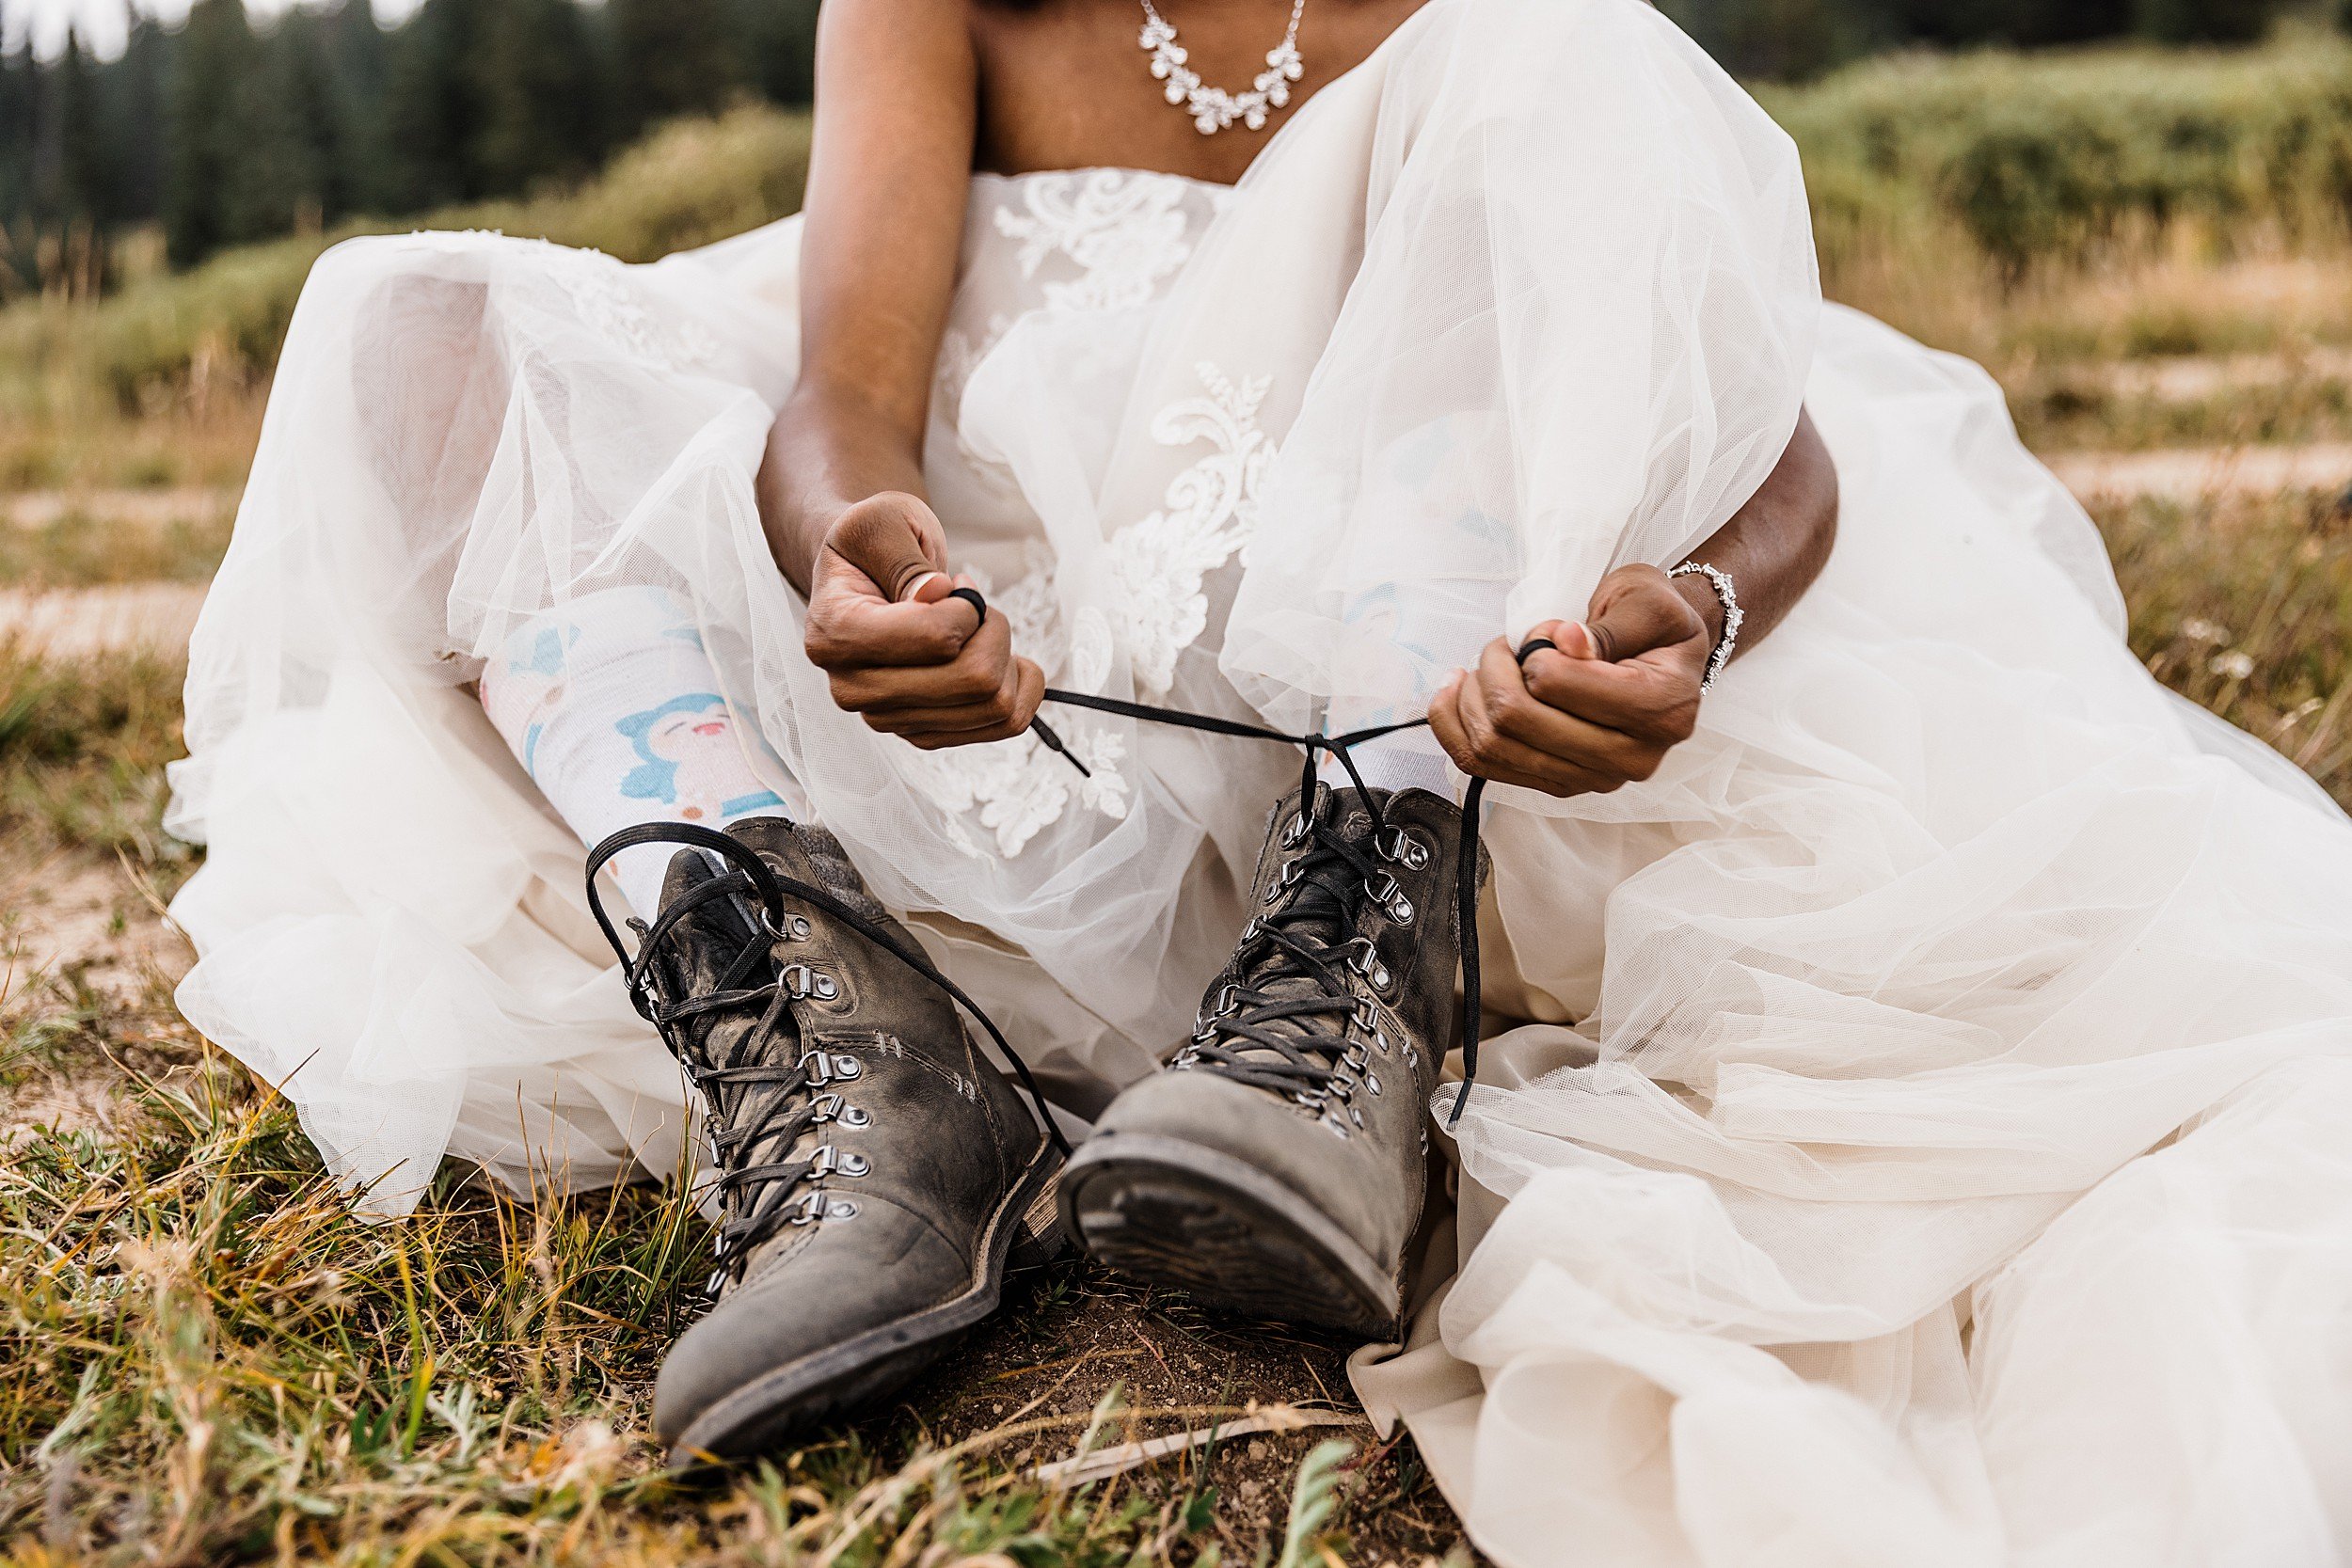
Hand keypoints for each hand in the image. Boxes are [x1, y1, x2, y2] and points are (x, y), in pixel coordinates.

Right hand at [801, 491, 1043, 747]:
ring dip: (1007, 658)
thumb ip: (905, 559)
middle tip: (974, 605)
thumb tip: (935, 593)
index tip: (955, 585)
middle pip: (974, 680)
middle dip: (993, 630)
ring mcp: (887, 719)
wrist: (864, 575)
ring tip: (979, 630)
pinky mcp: (921, 734)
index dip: (968, 609)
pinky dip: (1020, 687)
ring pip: (995, 705)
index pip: (936, 639)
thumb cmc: (875, 544)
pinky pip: (1003, 724)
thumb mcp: (883, 523)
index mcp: (834, 635)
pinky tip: (1000, 658)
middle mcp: (852, 689)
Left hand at [1427, 564, 1713, 796]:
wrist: (1665, 660)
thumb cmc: (1654, 626)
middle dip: (1493, 669)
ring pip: (1492, 746)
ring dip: (1469, 696)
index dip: (1534, 649)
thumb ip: (1606, 627)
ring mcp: (1593, 780)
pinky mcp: (1560, 786)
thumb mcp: (1644, 603)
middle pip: (1515, 719)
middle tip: (1506, 645)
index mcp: (1659, 710)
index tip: (1549, 632)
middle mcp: (1631, 758)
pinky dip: (1453, 726)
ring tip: (1485, 666)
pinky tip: (1455, 692)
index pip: (1556, 684)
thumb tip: (1563, 641)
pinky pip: (1484, 767)